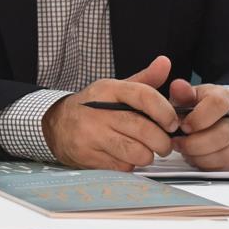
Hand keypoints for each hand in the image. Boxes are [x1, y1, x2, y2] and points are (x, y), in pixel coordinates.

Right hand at [41, 55, 178, 169]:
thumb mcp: (114, 89)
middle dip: (162, 142)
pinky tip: (122, 156)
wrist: (56, 125)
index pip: (144, 96)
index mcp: (107, 90)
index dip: (165, 111)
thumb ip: (143, 80)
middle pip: (144, 130)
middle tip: (163, 144)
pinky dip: (129, 165)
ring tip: (143, 151)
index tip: (172, 123)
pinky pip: (123, 166)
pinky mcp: (88, 156)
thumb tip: (165, 62)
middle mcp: (98, 111)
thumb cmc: (92, 108)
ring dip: (147, 155)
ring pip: (137, 152)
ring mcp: (91, 135)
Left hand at [169, 80, 228, 170]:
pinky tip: (195, 156)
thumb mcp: (188, 97)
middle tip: (177, 143)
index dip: (198, 118)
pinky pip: (222, 166)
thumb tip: (179, 86)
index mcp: (225, 98)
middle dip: (194, 143)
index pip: (218, 104)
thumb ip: (182, 94)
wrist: (209, 119)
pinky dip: (204, 164)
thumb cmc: (197, 107)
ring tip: (184, 149)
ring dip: (198, 156)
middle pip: (222, 135)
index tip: (184, 126)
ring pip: (223, 154)